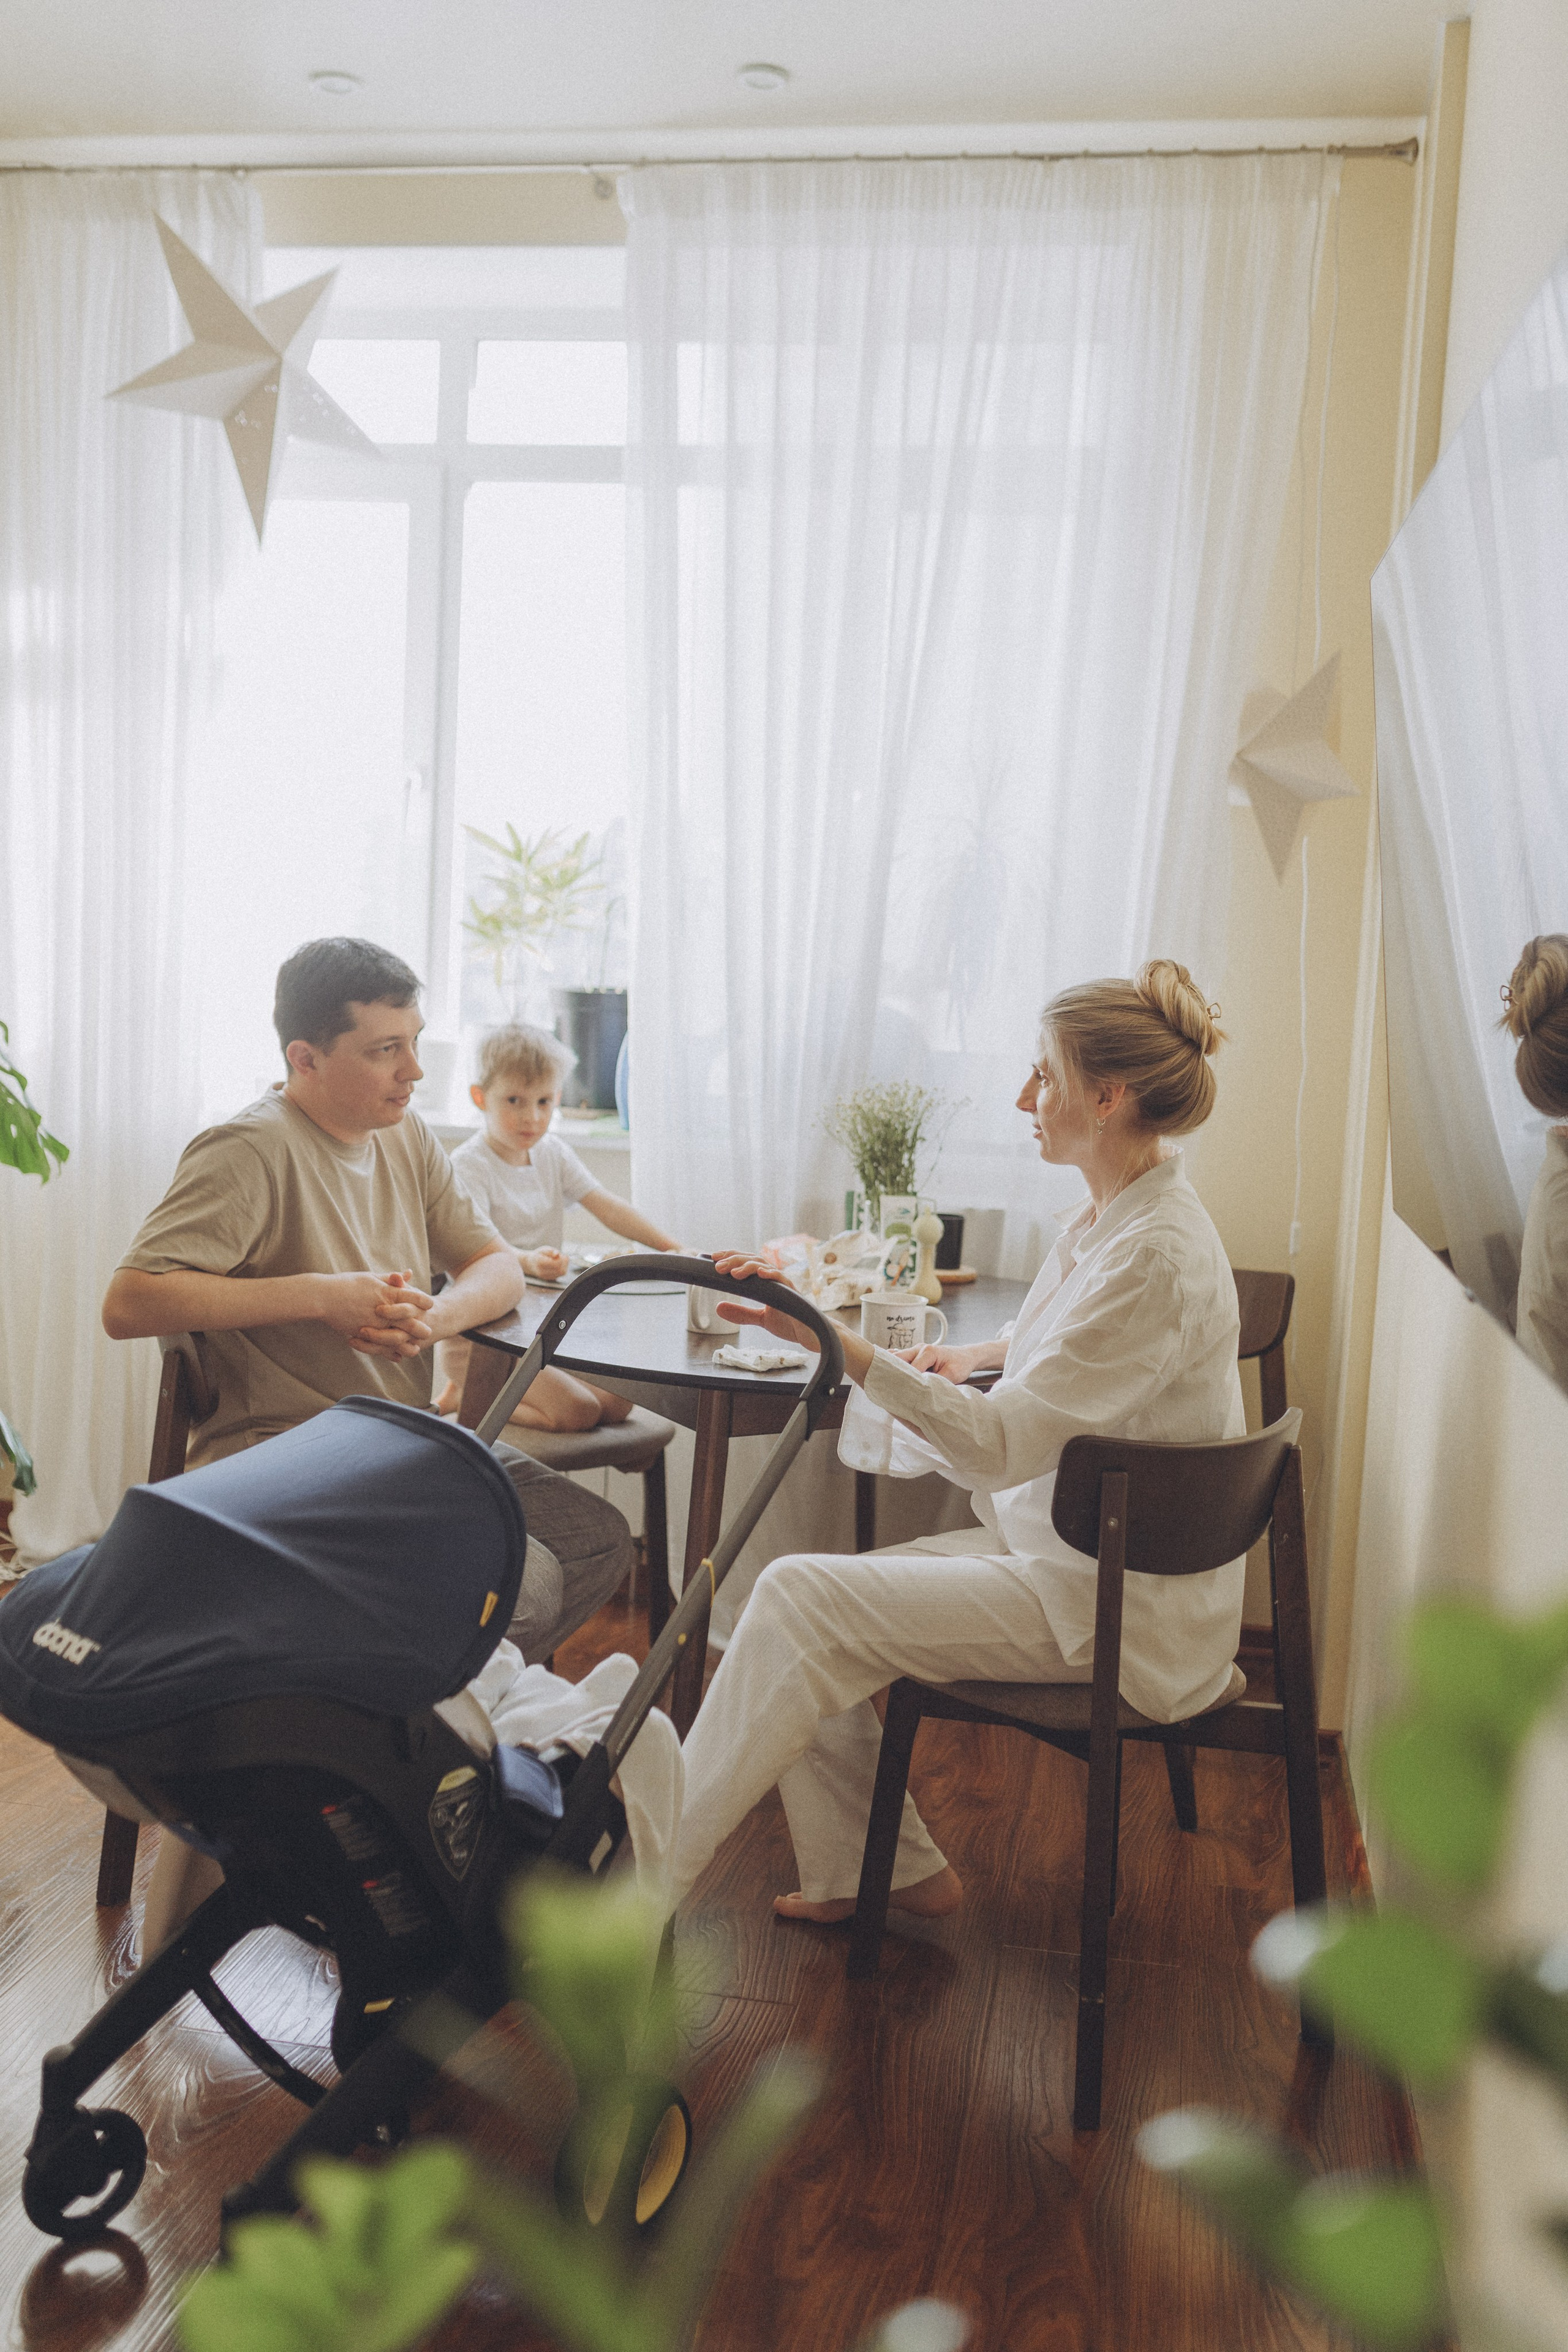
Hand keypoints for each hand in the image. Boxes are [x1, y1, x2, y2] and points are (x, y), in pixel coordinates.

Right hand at [312, 1271, 430, 1343]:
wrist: (323, 1297)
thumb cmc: (346, 1284)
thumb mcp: (371, 1277)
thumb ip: (391, 1278)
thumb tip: (408, 1273)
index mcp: (386, 1291)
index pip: (413, 1297)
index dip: (424, 1301)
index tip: (431, 1304)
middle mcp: (383, 1308)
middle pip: (409, 1320)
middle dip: (421, 1327)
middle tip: (429, 1332)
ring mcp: (373, 1323)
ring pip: (397, 1337)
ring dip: (407, 1344)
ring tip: (415, 1349)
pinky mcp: (363, 1334)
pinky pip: (381, 1347)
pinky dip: (390, 1353)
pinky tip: (396, 1356)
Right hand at [523, 1247, 567, 1281]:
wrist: (531, 1264)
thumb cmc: (539, 1255)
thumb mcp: (544, 1249)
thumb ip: (551, 1251)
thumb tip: (557, 1254)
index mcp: (539, 1262)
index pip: (556, 1263)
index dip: (561, 1258)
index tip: (560, 1254)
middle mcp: (542, 1271)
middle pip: (560, 1269)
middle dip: (564, 1262)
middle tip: (562, 1256)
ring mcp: (546, 1277)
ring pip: (562, 1272)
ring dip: (565, 1265)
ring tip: (560, 1259)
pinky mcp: (550, 1279)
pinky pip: (560, 1274)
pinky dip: (563, 1268)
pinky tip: (558, 1264)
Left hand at [710, 1252, 820, 1353]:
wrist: (810, 1335)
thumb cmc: (790, 1323)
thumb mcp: (760, 1319)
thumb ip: (741, 1313)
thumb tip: (718, 1308)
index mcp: (767, 1282)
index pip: (747, 1262)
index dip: (731, 1257)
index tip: (713, 1258)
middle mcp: (775, 1279)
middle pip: (753, 1259)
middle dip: (734, 1260)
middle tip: (717, 1266)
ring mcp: (784, 1285)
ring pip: (765, 1266)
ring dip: (748, 1266)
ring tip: (733, 1272)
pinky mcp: (793, 1294)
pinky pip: (782, 1280)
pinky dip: (771, 1274)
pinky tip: (760, 1272)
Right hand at [898, 1341, 993, 1383]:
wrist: (965, 1356)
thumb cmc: (960, 1364)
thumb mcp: (952, 1375)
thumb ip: (936, 1381)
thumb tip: (921, 1390)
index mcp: (928, 1351)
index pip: (911, 1368)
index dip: (907, 1381)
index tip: (903, 1394)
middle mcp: (918, 1348)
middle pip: (897, 1359)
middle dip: (893, 1374)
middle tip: (891, 1390)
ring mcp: (914, 1350)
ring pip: (896, 1359)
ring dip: (893, 1371)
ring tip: (890, 1385)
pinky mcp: (913, 1355)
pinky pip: (899, 1359)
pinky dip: (895, 1367)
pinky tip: (892, 1377)